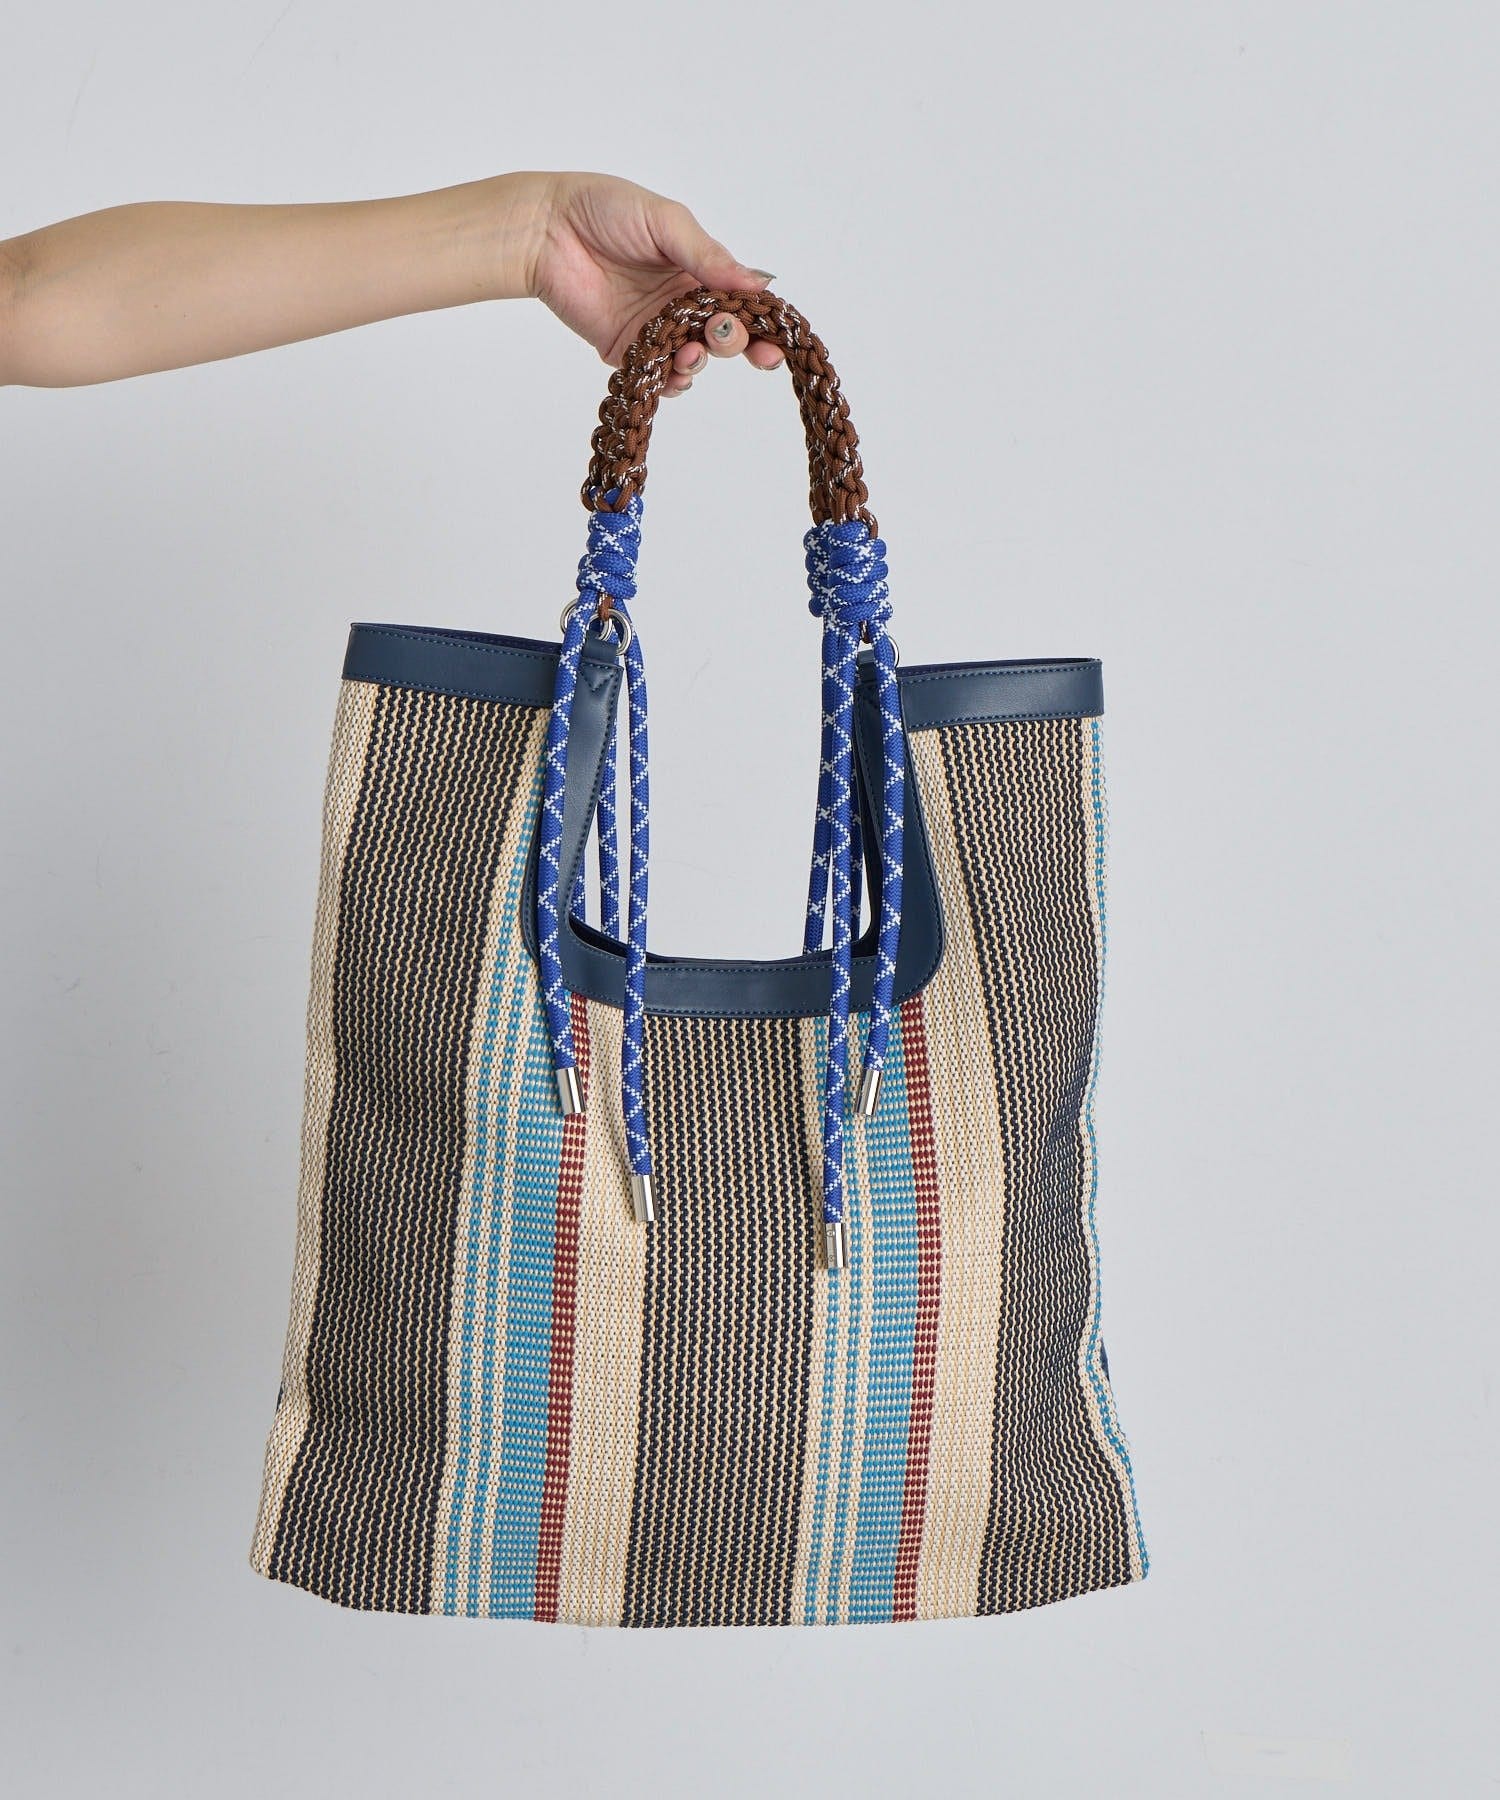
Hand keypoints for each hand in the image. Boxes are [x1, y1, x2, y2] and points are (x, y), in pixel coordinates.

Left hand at [520, 171, 784, 395]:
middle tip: (722, 337)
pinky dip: (670, 381)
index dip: (760, 324)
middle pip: (723, 337)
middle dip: (733, 344)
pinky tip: (671, 371)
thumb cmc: (604, 210)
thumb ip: (708, 256)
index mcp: (698, 269)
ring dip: (699, 363)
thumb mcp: (665, 222)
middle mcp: (681, 303)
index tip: (773, 342)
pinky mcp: (627, 351)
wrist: (545, 230)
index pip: (741, 303)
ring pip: (693, 361)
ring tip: (689, 353)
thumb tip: (757, 283)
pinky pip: (658, 377)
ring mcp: (655, 329)